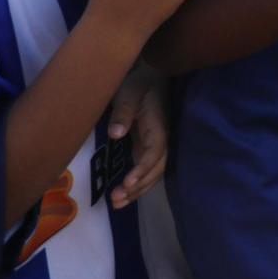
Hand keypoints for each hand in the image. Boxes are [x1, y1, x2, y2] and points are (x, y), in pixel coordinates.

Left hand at [105, 70, 168, 208]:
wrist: (151, 74)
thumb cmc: (139, 82)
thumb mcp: (128, 93)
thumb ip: (122, 113)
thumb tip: (116, 134)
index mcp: (158, 126)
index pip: (154, 152)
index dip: (142, 169)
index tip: (127, 183)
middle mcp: (162, 139)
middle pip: (156, 169)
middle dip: (138, 187)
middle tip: (116, 200)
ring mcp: (157, 144)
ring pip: (154, 173)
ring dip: (138, 190)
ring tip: (117, 204)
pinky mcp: (149, 146)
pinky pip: (148, 169)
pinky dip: (138, 184)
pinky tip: (124, 194)